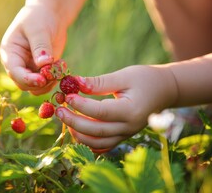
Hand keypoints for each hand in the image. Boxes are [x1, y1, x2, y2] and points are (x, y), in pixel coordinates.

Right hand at [0, 5, 66, 94]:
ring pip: (35, 88)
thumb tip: (44, 64)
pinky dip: (54, 80)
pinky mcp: (41, 71)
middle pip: (23, 84)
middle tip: (55, 75)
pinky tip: (61, 68)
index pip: (14, 71)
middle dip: (39, 83)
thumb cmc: (39, 17)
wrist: (49, 14)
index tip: (42, 80)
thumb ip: (40, 46)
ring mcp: (28, 69)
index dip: (27, 79)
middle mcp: (17, 64)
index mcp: (9, 52)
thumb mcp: (38, 29)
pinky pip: (46, 84)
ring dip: (48, 84)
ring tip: (59, 68)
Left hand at [55, 65, 177, 151]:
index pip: (100, 112)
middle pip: (96, 131)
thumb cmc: (145, 79)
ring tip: (65, 117)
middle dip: (73, 121)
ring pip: (96, 143)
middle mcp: (129, 127)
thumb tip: (74, 83)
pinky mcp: (122, 136)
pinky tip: (76, 128)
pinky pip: (102, 145)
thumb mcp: (124, 76)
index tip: (66, 95)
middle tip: (58, 109)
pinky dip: (87, 141)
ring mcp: (126, 135)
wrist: (165, 90)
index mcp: (131, 111)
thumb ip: (99, 82)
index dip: (81, 105)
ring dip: (77, 133)